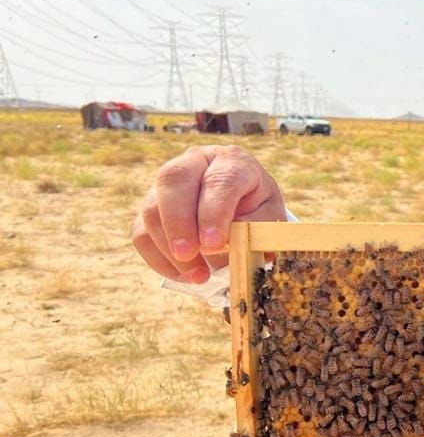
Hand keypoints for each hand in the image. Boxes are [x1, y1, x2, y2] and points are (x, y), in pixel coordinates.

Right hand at [131, 144, 285, 283]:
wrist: (244, 203)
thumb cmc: (258, 208)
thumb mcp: (268, 215)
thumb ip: (253, 227)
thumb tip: (225, 246)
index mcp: (231, 161)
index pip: (218, 180)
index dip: (213, 212)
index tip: (213, 243)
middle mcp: (194, 163)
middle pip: (173, 182)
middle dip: (179, 223)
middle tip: (188, 255)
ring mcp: (167, 183)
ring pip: (152, 208)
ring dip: (169, 247)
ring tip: (198, 275)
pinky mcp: (151, 206)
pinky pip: (141, 232)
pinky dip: (158, 258)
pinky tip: (183, 274)